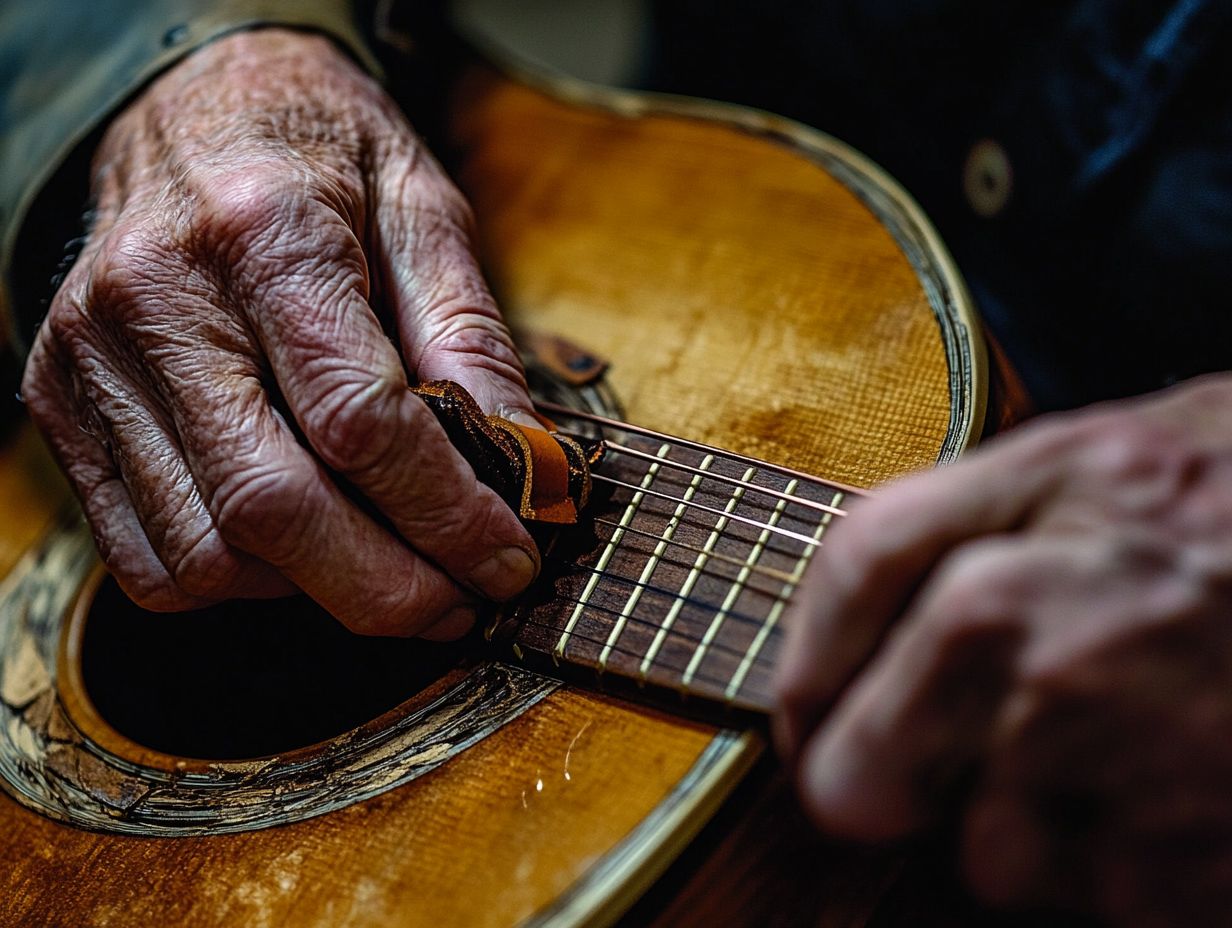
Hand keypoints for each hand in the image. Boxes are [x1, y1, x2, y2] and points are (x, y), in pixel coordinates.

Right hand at [21, 29, 538, 637]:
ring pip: (205, 553)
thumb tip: (523, 466)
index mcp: (265, 232)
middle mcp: (158, 301)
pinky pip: (147, 558)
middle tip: (461, 604)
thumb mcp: (424, 208)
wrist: (191, 109)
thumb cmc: (322, 157)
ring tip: (390, 568)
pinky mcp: (62, 407)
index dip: (448, 515)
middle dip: (387, 589)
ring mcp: (91, 361)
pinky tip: (300, 550)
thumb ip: (469, 337)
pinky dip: (238, 584)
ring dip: (316, 591)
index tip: (510, 561)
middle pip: (273, 507)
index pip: (361, 421)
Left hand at [774, 374, 1231, 923]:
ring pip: (987, 861)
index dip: (802, 668)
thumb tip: (848, 616)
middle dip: (879, 779)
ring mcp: (1125, 765)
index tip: (809, 713)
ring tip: (1121, 754)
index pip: (842, 593)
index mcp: (1025, 519)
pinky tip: (1188, 796)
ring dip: (1027, 829)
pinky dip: (1126, 875)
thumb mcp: (1111, 450)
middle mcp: (1047, 643)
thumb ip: (964, 514)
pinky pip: (1097, 905)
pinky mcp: (1201, 869)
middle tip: (929, 764)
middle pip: (858, 778)